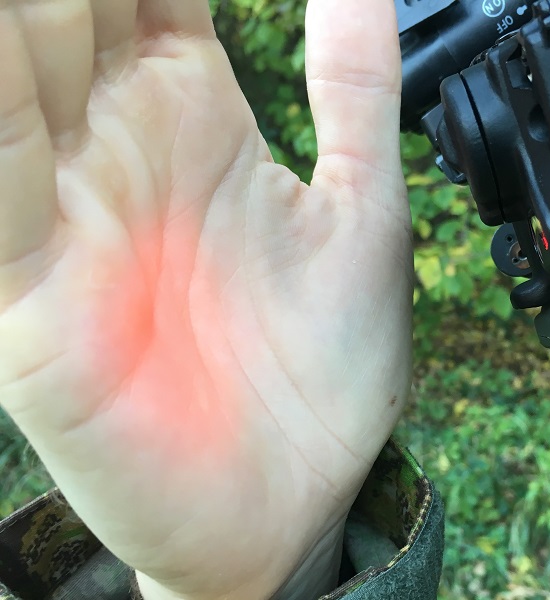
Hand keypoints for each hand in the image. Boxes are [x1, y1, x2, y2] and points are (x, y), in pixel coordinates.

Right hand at [0, 1, 410, 598]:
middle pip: (62, 10)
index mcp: (193, 115)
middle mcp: (115, 148)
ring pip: (9, 75)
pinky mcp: (24, 296)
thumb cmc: (328, 368)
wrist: (297, 493)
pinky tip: (7, 42)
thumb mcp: (364, 211)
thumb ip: (356, 89)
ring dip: (18, 18)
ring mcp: (62, 215)